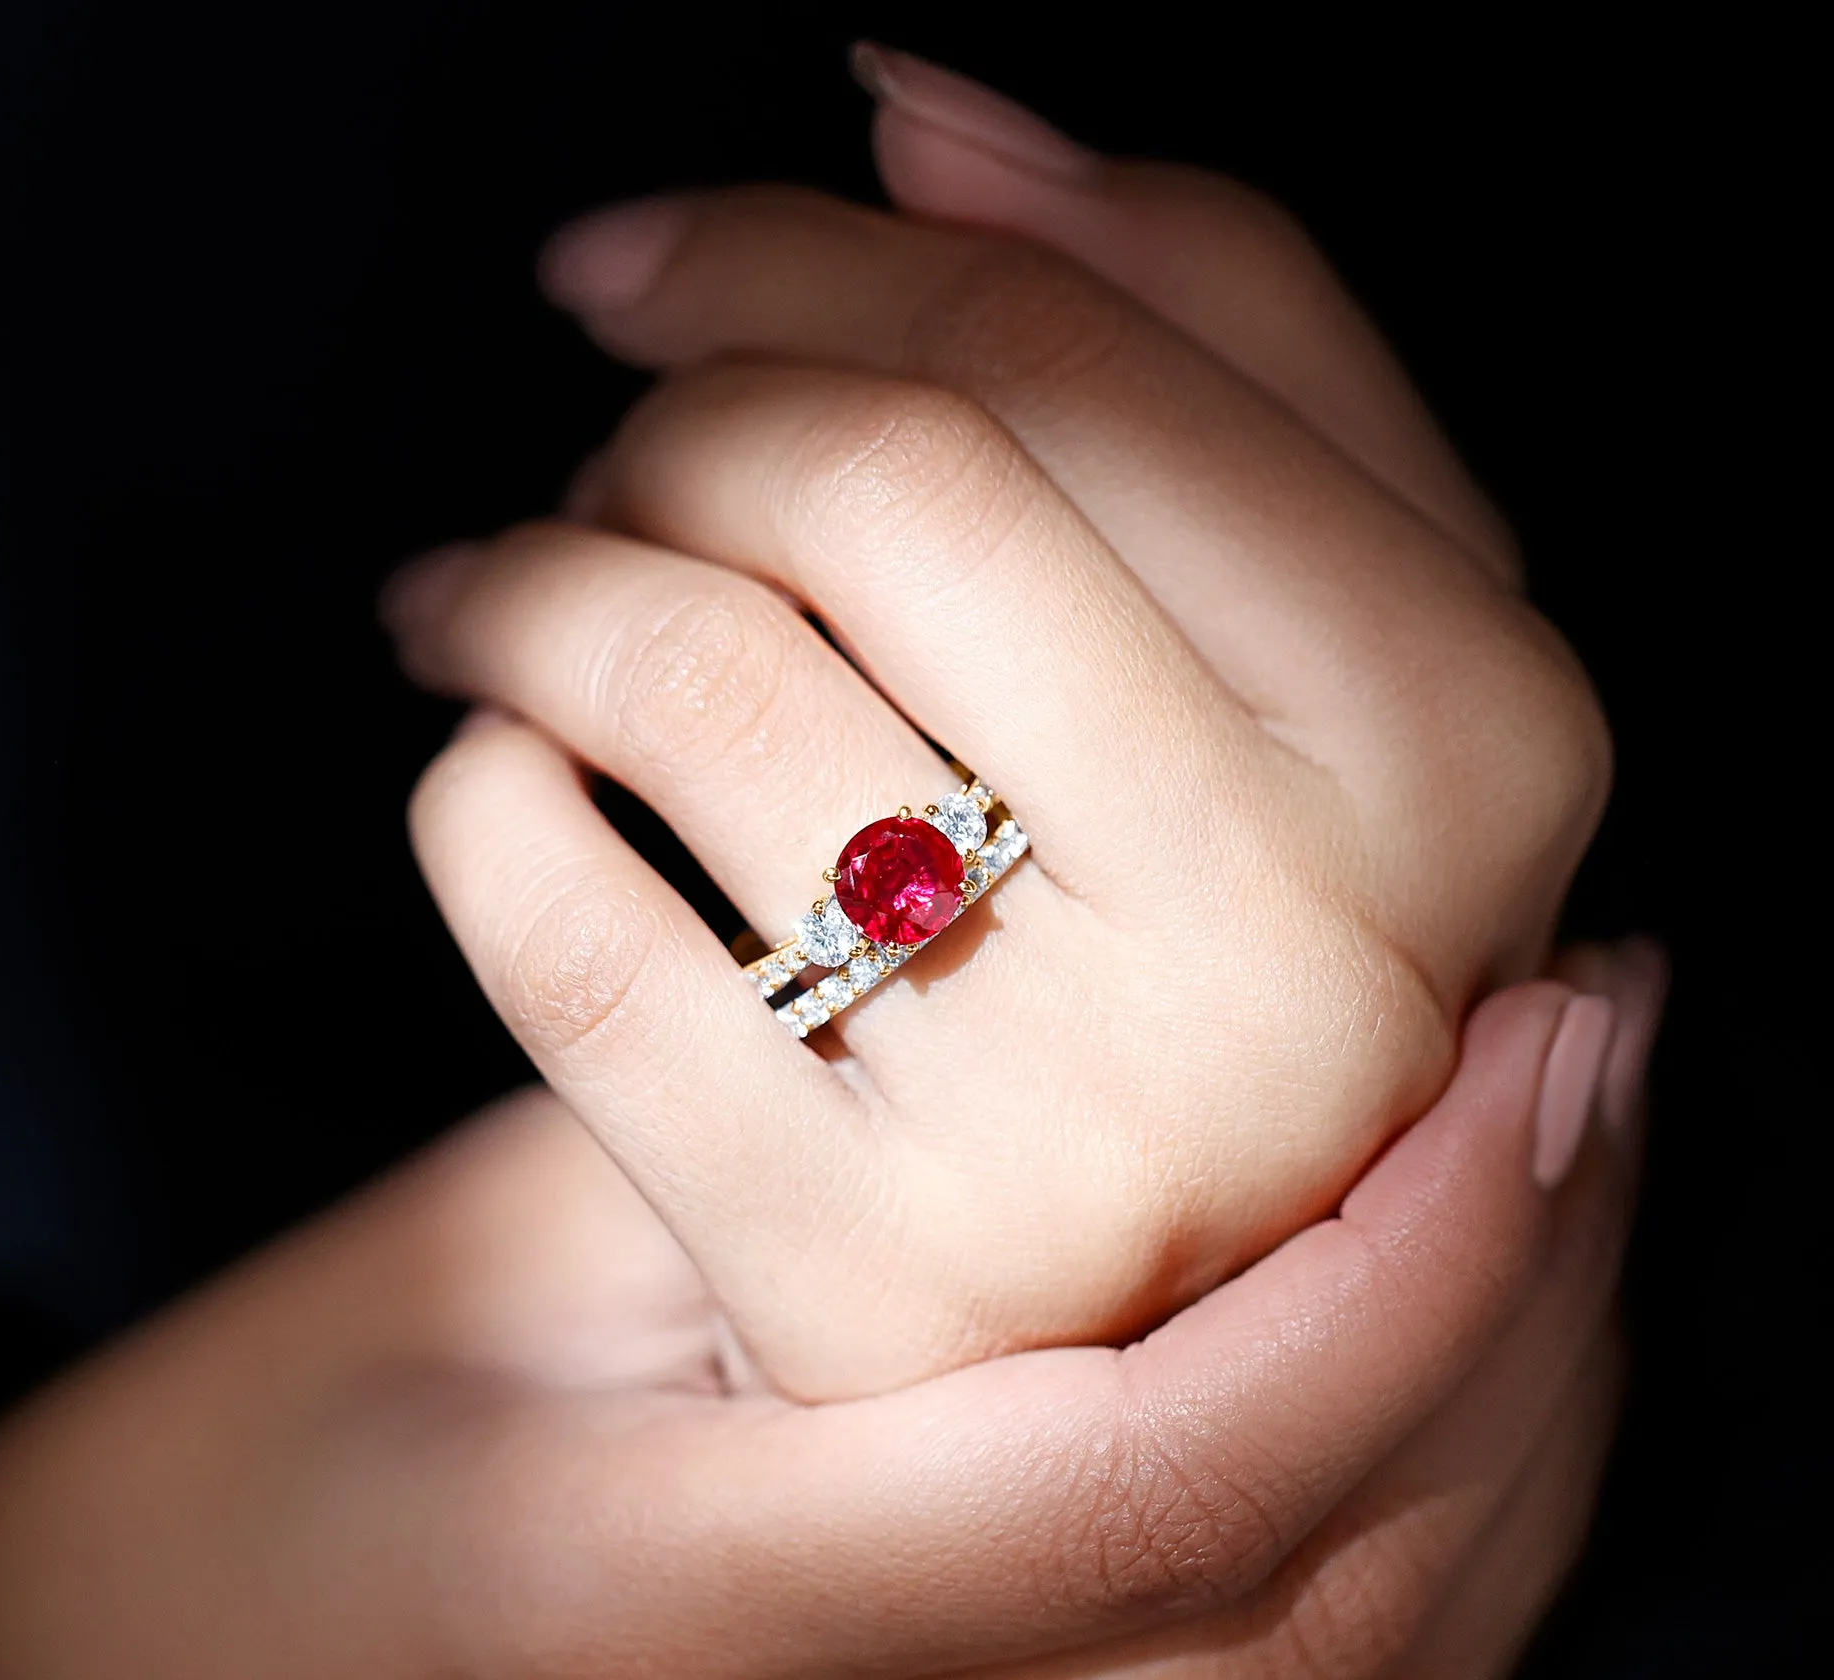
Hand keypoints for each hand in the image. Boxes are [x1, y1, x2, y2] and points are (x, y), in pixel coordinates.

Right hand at [0, 968, 1658, 1679]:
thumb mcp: (467, 1268)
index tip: (1526, 1046)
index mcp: (663, 1619)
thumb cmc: (215, 1500)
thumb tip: (1070, 1041)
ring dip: (1509, 1467)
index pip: (1169, 1478)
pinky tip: (1430, 1424)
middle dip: (1527, 1326)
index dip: (1412, 1255)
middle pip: (1329, 1628)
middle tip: (1593, 1073)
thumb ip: (772, 1163)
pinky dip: (1404, 1608)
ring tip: (1558, 1218)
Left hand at [385, 55, 1612, 1398]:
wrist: (1124, 1301)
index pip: (1061, 356)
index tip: (648, 266)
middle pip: (876, 482)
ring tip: (501, 611)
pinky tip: (503, 788)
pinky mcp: (862, 1284)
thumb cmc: (1198, 918)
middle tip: (608, 474)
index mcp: (1466, 748)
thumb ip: (1184, 335)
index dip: (794, 255)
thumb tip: (916, 108)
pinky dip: (473, 801)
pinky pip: (565, 940)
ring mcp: (1086, 1144)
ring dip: (528, 582)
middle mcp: (1312, 957)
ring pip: (691, 674)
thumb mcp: (1305, 628)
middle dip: (669, 418)